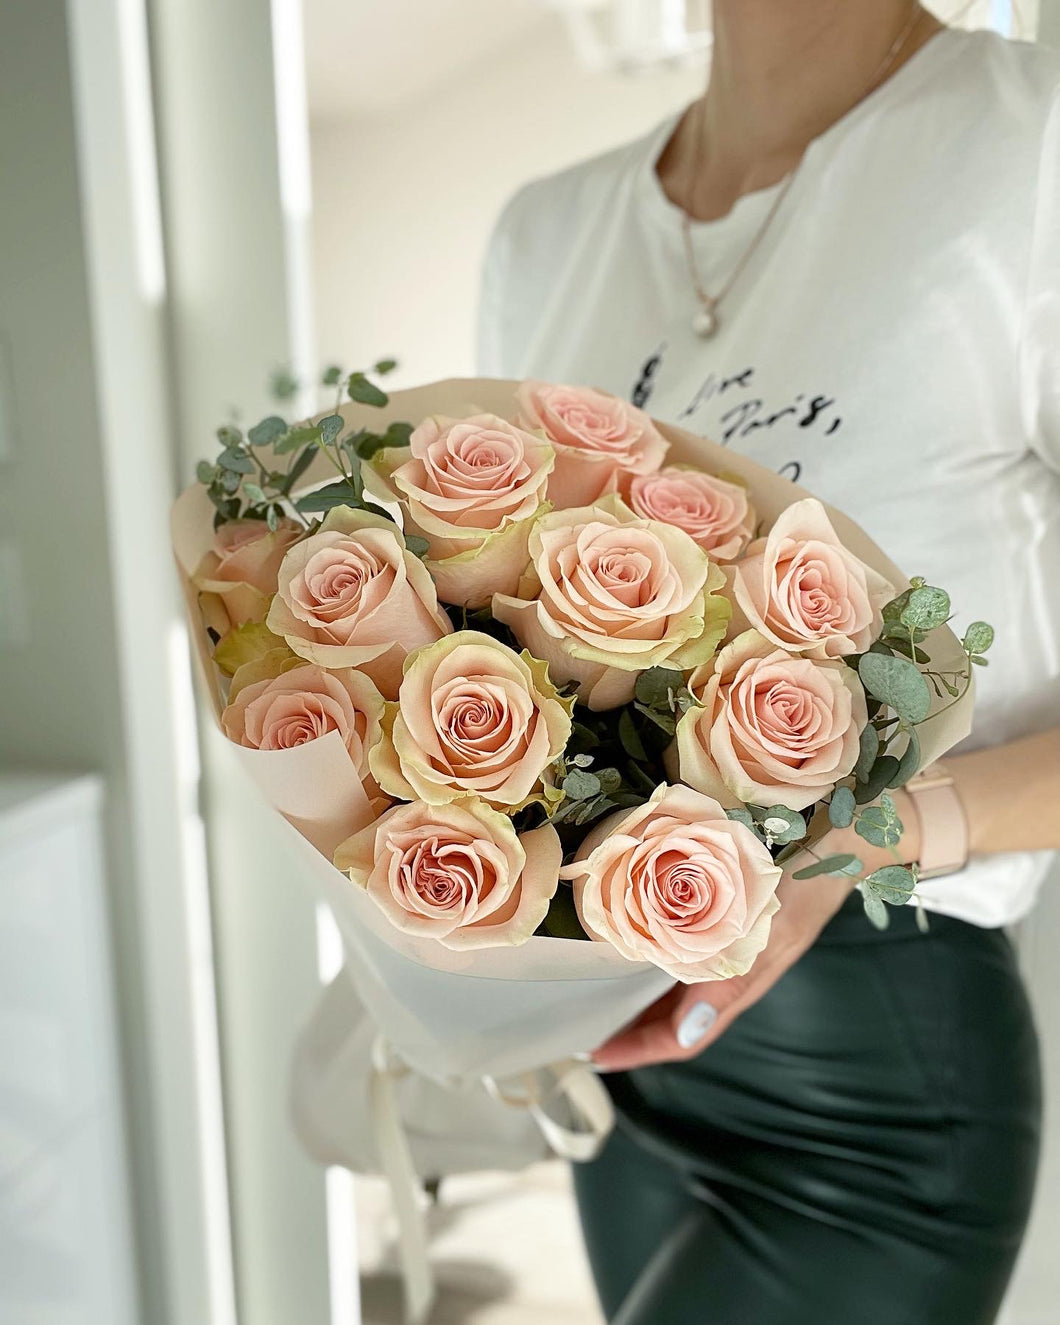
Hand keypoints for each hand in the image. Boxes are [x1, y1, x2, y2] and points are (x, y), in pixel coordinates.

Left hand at [590, 797, 917, 1072]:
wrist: (848, 836)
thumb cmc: (809, 878)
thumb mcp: (772, 929)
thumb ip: (731, 980)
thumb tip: (684, 1034)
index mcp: (738, 984)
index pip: (681, 1038)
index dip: (638, 1051)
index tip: (594, 1055)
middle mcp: (731, 974)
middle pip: (672, 1021)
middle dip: (628, 1030)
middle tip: (579, 1025)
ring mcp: (733, 952)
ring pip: (675, 992)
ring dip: (636, 999)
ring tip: (592, 992)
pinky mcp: (733, 925)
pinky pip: (685, 958)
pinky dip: (653, 961)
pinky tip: (630, 945)